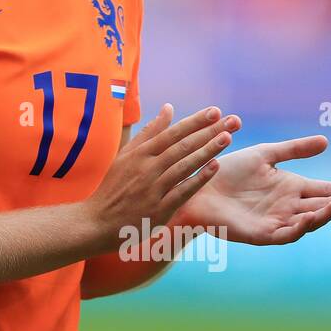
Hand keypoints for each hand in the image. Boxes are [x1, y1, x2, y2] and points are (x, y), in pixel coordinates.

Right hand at [83, 103, 241, 254]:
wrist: (97, 221)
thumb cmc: (114, 186)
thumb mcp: (126, 155)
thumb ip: (149, 132)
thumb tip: (169, 108)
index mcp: (138, 153)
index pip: (172, 133)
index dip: (195, 122)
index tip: (215, 111)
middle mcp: (146, 168)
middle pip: (182, 146)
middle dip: (208, 132)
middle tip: (232, 120)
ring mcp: (153, 188)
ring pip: (185, 165)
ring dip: (208, 150)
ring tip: (228, 138)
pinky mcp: (159, 209)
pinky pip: (183, 190)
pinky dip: (199, 178)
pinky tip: (215, 166)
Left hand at [176, 135, 330, 244]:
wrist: (196, 186)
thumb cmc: (225, 170)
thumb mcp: (264, 155)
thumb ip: (294, 149)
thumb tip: (326, 141)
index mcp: (290, 188)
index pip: (324, 189)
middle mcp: (287, 207)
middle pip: (322, 206)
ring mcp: (276, 222)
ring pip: (308, 222)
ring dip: (325, 214)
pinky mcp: (261, 234)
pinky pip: (286, 234)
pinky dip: (301, 227)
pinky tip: (312, 217)